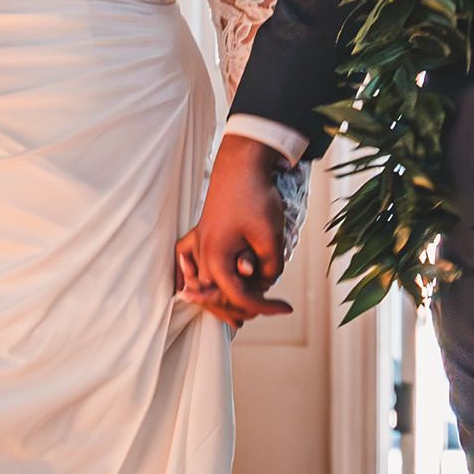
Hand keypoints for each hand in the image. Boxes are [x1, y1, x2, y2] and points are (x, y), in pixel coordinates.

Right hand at [176, 135, 295, 324]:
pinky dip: (193, 276)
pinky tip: (193, 285)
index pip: (238, 297)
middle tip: (270, 307)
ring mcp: (197, 244)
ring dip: (222, 297)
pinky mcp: (199, 233)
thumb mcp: (271, 237)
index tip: (285, 308)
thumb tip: (264, 284)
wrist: (240, 165)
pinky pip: (189, 262)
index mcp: (216, 259)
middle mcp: (201, 255)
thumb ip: (269, 268)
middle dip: (244, 306)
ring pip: (204, 284)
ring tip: (243, 308)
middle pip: (218, 296)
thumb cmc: (254, 198)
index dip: (263, 307)